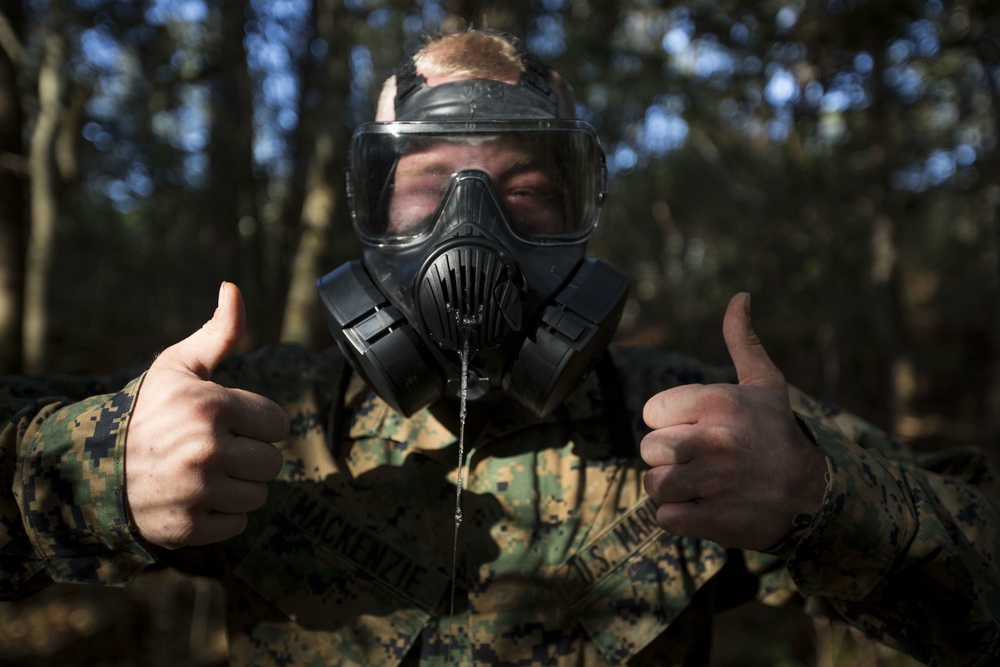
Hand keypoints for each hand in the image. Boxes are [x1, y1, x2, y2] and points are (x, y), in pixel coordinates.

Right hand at [125, 282, 288, 548]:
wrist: (89, 467)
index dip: (257, 424)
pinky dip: (221, 515)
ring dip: (238, 487)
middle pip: (272, 463)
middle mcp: (206, 449)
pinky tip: (193, 498)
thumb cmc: (145, 412)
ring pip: (259, 495)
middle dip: (250, 456)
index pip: (279, 424)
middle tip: (215, 451)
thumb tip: (233, 288)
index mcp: (211, 406)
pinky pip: (237, 524)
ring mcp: (196, 491)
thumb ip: (219, 332)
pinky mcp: (187, 527)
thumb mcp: (179, 367)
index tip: (229, 423)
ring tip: (203, 474)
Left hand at [641, 292, 826, 550]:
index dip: (669, 422)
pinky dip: (679, 517)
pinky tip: (703, 506)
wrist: (812, 497)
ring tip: (698, 484)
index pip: (652, 411)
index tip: (696, 428)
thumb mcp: (764, 384)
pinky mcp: (713, 520)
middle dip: (667, 458)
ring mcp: (714, 482)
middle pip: (648, 449)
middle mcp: (715, 440)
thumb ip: (742, 340)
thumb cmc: (776, 435)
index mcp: (719, 402)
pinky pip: (666, 518)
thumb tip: (740, 296)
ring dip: (671, 488)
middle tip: (696, 460)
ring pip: (654, 484)